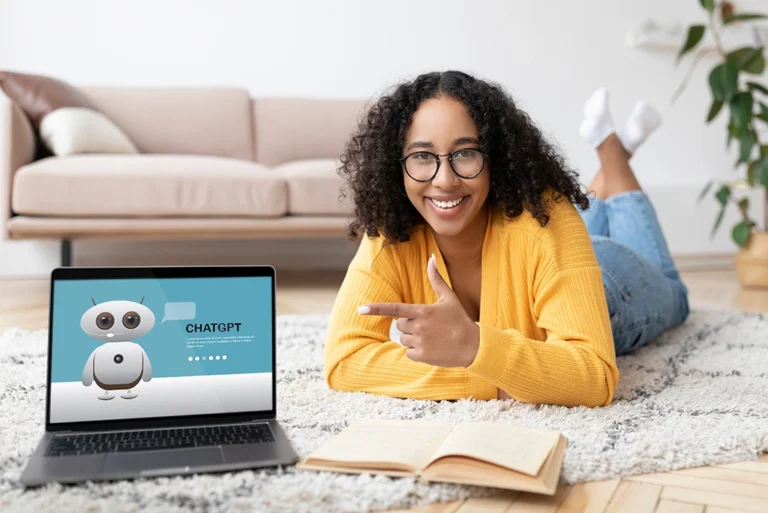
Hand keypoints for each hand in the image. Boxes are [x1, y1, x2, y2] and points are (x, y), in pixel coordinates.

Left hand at [358, 254, 479, 367]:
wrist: (473, 346)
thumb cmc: (459, 320)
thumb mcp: (449, 298)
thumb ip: (436, 279)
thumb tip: (431, 257)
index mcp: (422, 311)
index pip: (394, 309)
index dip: (376, 309)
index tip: (361, 309)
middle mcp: (419, 326)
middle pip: (400, 325)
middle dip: (409, 325)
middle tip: (428, 327)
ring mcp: (420, 342)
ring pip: (403, 339)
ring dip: (413, 339)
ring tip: (432, 338)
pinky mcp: (422, 355)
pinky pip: (408, 353)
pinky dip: (417, 352)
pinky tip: (431, 348)